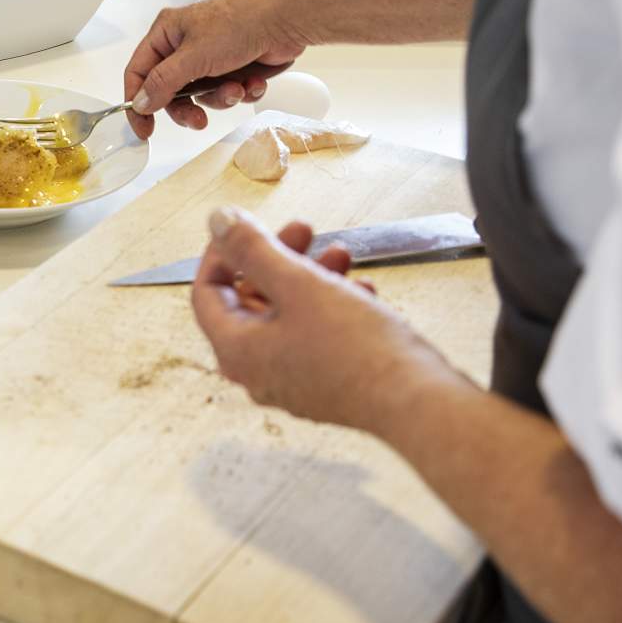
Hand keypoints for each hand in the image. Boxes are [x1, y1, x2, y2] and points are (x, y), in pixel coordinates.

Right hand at [122, 0, 311, 137]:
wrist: (286, 18)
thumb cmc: (238, 23)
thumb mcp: (193, 56)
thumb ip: (163, 83)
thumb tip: (139, 103)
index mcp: (166, 34)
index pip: (138, 73)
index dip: (137, 102)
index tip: (145, 129)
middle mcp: (184, 47)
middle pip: (170, 92)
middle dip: (187, 108)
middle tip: (198, 121)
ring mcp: (210, 58)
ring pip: (202, 96)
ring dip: (221, 98)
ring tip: (237, 88)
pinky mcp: (233, 67)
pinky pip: (227, 92)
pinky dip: (241, 92)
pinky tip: (253, 81)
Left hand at [192, 208, 464, 431]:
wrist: (415, 401)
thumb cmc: (355, 347)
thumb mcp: (298, 283)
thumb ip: (254, 249)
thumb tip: (218, 221)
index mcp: (238, 350)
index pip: (206, 293)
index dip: (222, 253)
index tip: (246, 225)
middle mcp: (257, 372)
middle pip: (249, 302)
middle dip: (277, 258)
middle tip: (303, 229)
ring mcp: (291, 382)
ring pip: (287, 316)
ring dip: (309, 278)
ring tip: (342, 253)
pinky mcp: (325, 386)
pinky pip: (315, 336)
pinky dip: (330, 307)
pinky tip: (361, 290)